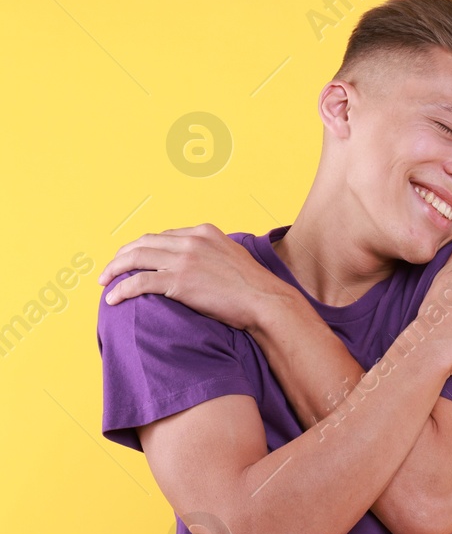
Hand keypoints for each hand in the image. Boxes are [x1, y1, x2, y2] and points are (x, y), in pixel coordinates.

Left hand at [97, 224, 289, 331]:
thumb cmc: (254, 287)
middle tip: (110, 269)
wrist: (265, 301)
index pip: (163, 235)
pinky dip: (121, 289)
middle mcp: (191, 241)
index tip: (135, 259)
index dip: (144, 247)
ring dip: (114, 269)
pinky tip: (112, 299)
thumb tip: (205, 261)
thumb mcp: (234, 256)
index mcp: (204, 232)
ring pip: (135, 258)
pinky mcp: (178, 281)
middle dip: (122, 255)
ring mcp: (184, 260)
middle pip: (143, 242)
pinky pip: (139, 282)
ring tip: (104, 282)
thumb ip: (214, 252)